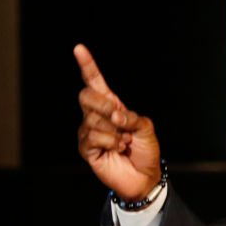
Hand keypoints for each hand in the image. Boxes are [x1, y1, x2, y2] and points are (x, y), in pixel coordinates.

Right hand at [75, 44, 160, 200]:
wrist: (145, 176)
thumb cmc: (146, 150)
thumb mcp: (146, 128)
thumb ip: (132, 117)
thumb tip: (114, 115)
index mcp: (112, 105)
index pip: (95, 82)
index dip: (88, 66)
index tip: (79, 48)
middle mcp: (97, 116)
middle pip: (87, 97)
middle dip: (104, 105)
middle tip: (120, 120)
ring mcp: (89, 131)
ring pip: (93, 120)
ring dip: (115, 132)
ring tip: (124, 142)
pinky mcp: (86, 148)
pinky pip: (93, 137)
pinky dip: (111, 143)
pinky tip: (117, 149)